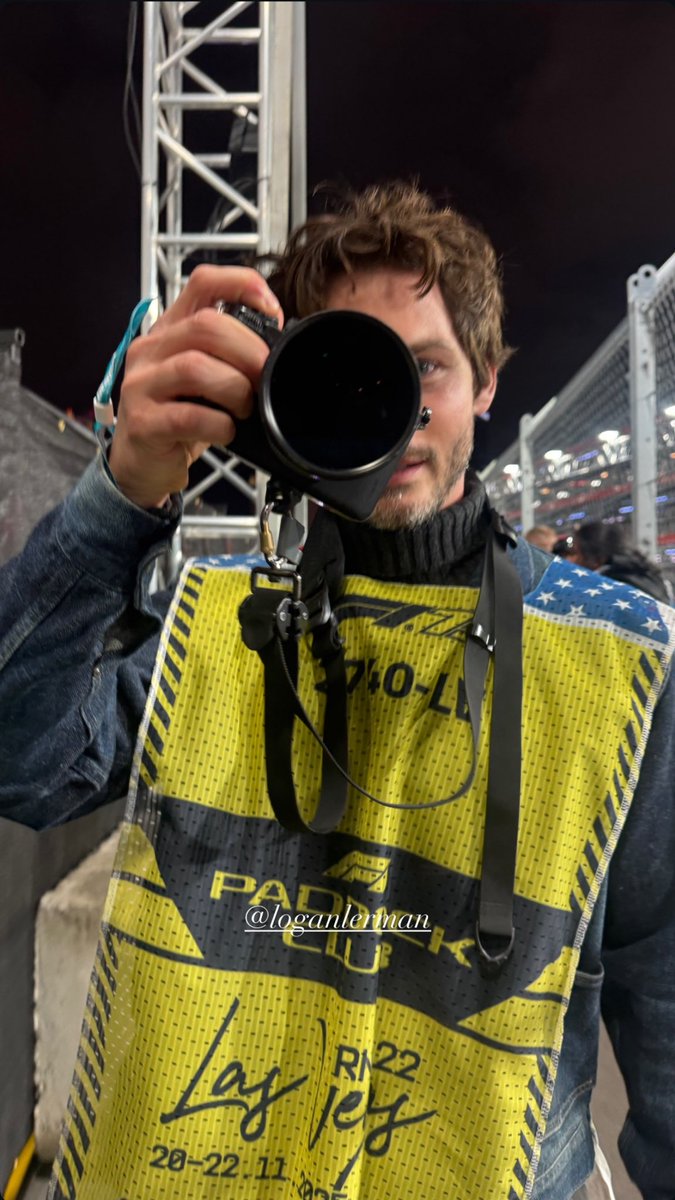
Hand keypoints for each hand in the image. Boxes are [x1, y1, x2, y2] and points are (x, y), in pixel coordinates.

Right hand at [109, 265, 282, 508]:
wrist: (141, 464)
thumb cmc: (178, 419)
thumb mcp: (203, 378)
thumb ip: (228, 355)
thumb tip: (277, 345)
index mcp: (170, 330)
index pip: (203, 282)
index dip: (243, 285)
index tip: (272, 312)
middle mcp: (150, 349)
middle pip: (206, 325)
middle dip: (248, 351)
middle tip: (262, 378)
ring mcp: (141, 385)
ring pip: (195, 367)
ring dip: (235, 389)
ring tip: (244, 408)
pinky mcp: (143, 423)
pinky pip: (189, 416)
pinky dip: (220, 425)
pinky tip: (226, 431)